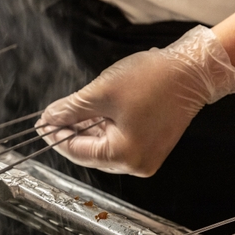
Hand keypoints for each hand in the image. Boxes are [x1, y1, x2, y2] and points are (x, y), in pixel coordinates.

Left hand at [38, 26, 234, 176]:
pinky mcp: (151, 147)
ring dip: (85, 130)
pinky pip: (118, 141)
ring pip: (103, 146)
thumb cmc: (153, 80)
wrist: (194, 70)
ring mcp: (145, 158)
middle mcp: (135, 165)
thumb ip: (71, 109)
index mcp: (123, 156)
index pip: (76, 150)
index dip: (55, 136)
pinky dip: (103, 129)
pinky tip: (90, 115)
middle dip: (69, 133)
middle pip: (89, 151)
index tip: (40, 124)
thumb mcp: (101, 93)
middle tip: (49, 118)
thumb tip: (49, 118)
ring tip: (67, 114)